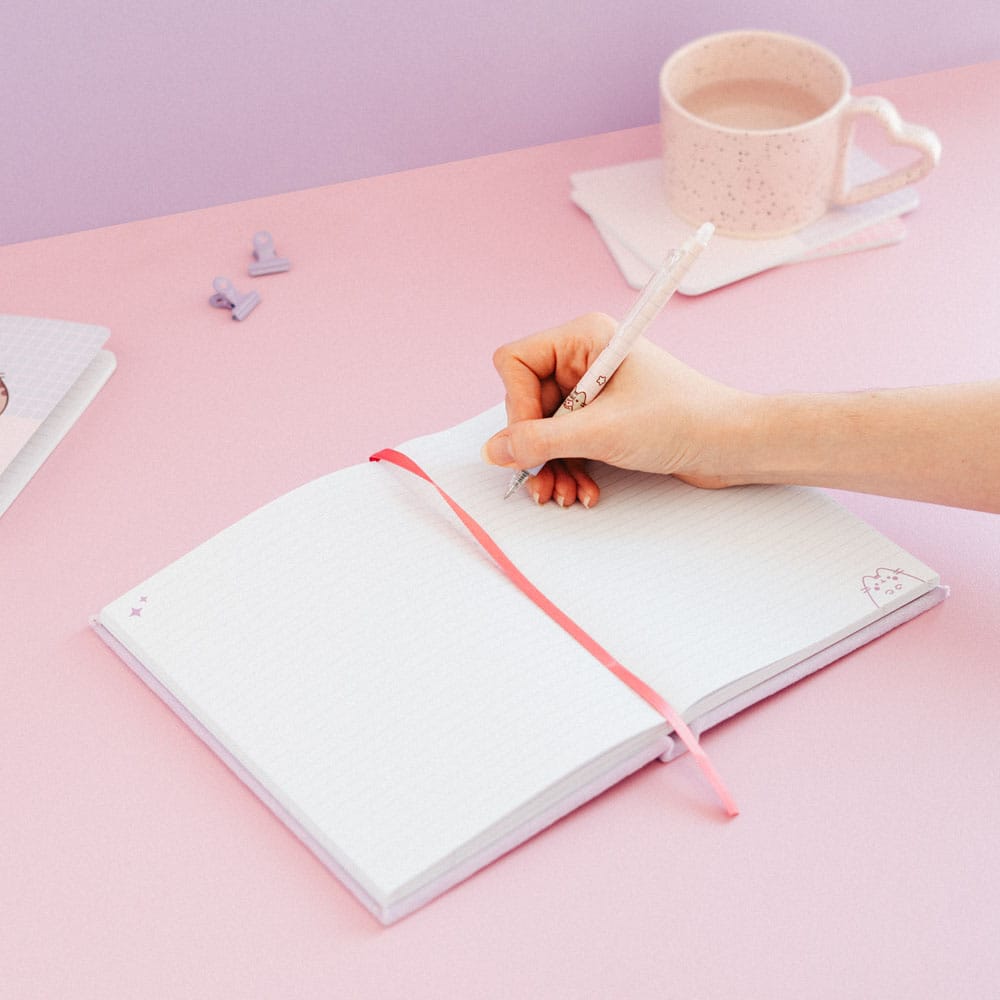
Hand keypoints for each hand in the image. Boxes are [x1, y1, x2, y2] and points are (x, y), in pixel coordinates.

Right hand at [482, 313, 754, 506]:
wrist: (733, 445)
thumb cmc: (682, 421)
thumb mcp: (602, 433)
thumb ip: (540, 442)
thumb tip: (494, 450)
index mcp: (584, 338)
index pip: (515, 363)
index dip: (516, 406)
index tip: (528, 443)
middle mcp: (584, 358)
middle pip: (526, 402)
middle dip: (534, 449)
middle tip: (544, 483)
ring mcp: (593, 389)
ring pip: (544, 429)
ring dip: (550, 466)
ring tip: (564, 496)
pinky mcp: (604, 417)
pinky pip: (566, 442)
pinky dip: (569, 468)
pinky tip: (583, 490)